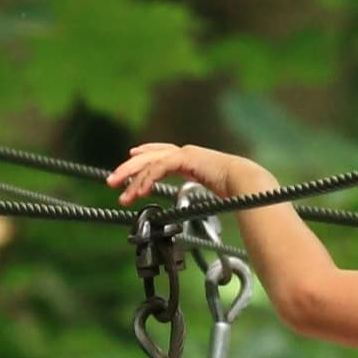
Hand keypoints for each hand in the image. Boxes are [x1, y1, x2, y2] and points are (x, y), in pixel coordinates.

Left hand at [108, 141, 278, 205]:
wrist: (246, 183)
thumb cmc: (234, 189)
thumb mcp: (208, 190)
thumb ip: (196, 191)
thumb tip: (190, 205)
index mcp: (190, 159)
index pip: (160, 154)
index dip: (143, 157)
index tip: (128, 161)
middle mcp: (186, 153)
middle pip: (149, 157)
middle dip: (128, 169)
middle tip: (111, 182)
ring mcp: (186, 153)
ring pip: (150, 162)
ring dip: (133, 178)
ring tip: (123, 194)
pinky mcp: (186, 157)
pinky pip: (160, 167)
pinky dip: (147, 179)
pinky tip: (139, 191)